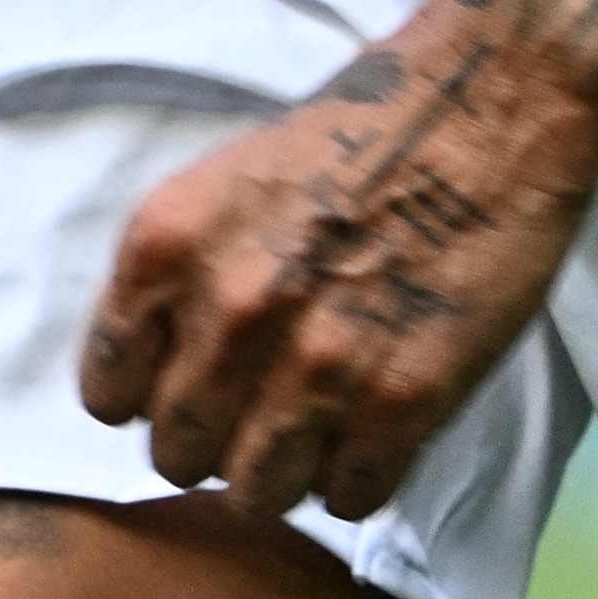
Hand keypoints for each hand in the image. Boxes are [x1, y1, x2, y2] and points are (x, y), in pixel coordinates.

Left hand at [79, 8, 597, 517]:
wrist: (490, 100)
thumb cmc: (359, 133)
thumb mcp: (227, 185)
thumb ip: (182, 280)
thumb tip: (163, 376)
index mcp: (166, 244)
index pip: (107, 393)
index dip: (153, 397)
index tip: (193, 383)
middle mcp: (229, 310)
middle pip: (178, 455)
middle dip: (218, 439)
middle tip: (265, 404)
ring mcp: (316, 362)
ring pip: (256, 492)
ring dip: (288, 468)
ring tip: (325, 418)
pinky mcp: (401, 401)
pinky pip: (348, 498)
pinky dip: (362, 474)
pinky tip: (380, 421)